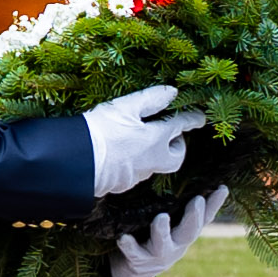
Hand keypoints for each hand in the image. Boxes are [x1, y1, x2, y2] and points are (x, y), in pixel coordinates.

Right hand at [80, 83, 206, 194]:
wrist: (77, 163)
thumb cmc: (100, 131)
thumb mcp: (125, 107)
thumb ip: (151, 99)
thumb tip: (172, 92)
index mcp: (156, 138)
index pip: (181, 126)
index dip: (192, 119)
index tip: (200, 117)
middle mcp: (152, 160)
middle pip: (176, 158)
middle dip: (177, 147)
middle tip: (169, 135)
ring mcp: (138, 174)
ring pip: (156, 165)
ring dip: (154, 154)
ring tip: (141, 141)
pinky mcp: (123, 184)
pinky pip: (138, 172)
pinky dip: (136, 162)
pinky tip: (123, 154)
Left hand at [108, 195, 216, 276]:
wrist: (136, 271)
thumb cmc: (157, 237)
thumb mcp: (173, 224)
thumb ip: (180, 205)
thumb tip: (185, 170)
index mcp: (186, 233)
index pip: (205, 217)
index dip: (215, 204)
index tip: (222, 188)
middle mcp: (177, 244)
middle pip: (190, 232)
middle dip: (194, 216)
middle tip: (197, 200)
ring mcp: (159, 254)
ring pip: (163, 244)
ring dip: (162, 231)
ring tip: (161, 218)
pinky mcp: (139, 261)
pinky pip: (134, 253)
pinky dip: (129, 245)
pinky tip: (124, 238)